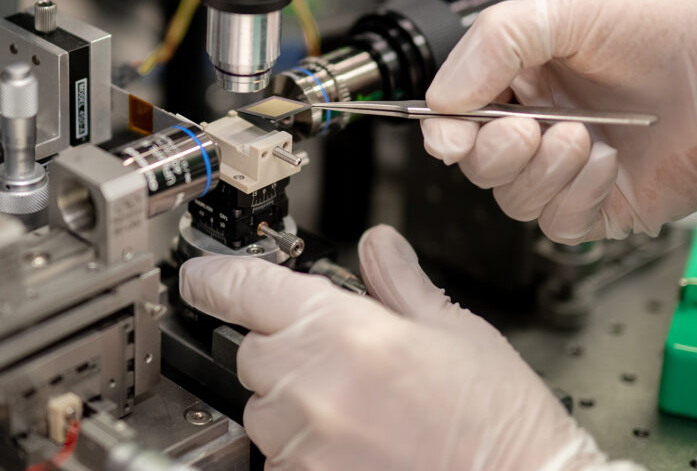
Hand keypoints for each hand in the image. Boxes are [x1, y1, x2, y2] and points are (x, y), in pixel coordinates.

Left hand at [179, 225, 637, 470]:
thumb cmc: (496, 422)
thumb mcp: (455, 332)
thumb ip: (400, 284)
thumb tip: (378, 246)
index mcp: (345, 332)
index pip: (245, 287)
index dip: (214, 275)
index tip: (200, 275)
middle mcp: (311, 388)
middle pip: (251, 350)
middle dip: (283, 345)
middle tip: (339, 355)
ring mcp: (304, 444)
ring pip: (261, 407)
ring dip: (291, 399)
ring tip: (358, 406)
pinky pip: (278, 457)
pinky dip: (303, 445)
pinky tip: (356, 442)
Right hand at [423, 0, 696, 243]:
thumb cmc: (677, 29)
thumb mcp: (569, 10)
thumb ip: (493, 42)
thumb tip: (440, 97)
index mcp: (523, 79)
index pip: (456, 118)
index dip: (445, 132)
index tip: (450, 134)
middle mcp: (541, 126)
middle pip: (477, 165)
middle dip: (494, 150)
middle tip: (529, 125)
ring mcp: (570, 171)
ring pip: (512, 199)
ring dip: (541, 170)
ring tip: (583, 135)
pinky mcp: (601, 207)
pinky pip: (557, 224)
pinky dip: (575, 195)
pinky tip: (608, 163)